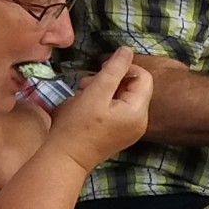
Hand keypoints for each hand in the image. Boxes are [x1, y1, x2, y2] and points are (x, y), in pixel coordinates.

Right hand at [40, 48, 152, 174]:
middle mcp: (140, 121)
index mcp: (138, 112)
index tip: (101, 69)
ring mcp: (131, 129)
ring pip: (124, 96)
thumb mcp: (95, 92)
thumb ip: (113, 70)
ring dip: (104, 88)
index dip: (124, 67)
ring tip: (83, 92)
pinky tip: (86, 104)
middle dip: (111, 78)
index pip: (144, 77)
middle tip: (86, 82)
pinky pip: (118, 108)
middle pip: (134, 87)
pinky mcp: (120, 133)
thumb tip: (126, 50)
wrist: (64, 158)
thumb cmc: (77, 126)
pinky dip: (103, 101)